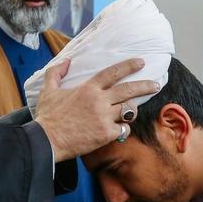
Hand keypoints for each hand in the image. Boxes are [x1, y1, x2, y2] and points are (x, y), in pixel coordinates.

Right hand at [35, 58, 158, 160]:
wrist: (47, 140)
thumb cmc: (47, 116)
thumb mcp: (48, 90)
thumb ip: (56, 73)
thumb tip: (66, 61)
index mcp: (88, 88)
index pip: (113, 72)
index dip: (128, 66)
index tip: (140, 63)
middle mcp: (100, 101)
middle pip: (129, 90)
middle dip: (145, 86)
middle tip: (156, 84)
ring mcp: (104, 117)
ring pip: (129, 110)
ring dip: (132, 111)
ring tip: (132, 112)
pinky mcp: (106, 134)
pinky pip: (123, 129)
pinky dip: (123, 129)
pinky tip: (119, 130)